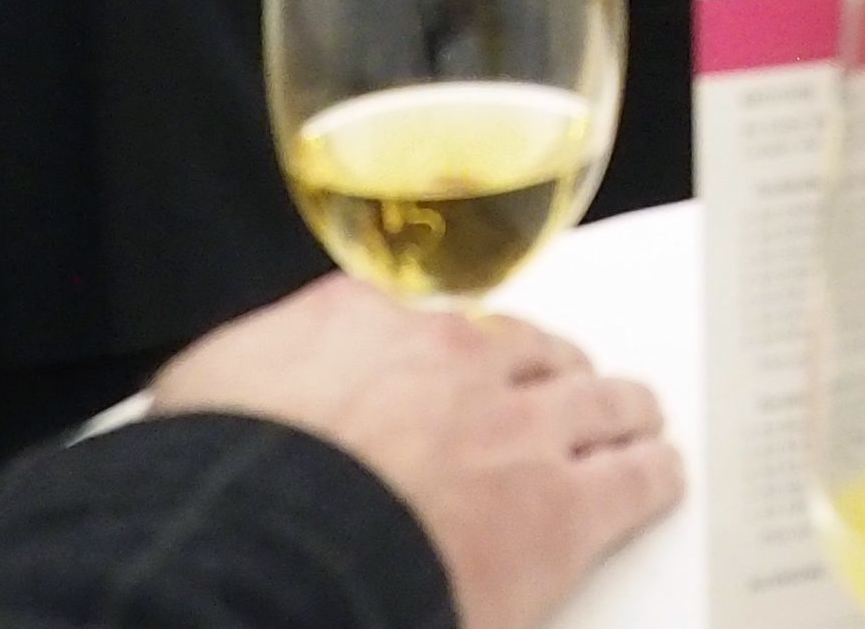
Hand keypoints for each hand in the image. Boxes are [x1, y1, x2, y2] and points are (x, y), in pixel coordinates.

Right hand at [151, 277, 679, 628]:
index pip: (427, 322)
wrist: (270, 543)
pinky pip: (632, 479)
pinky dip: (651, 474)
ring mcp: (518, 429)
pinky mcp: (560, 508)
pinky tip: (659, 476)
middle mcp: (455, 359)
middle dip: (554, 369)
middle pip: (529, 351)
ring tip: (633, 418)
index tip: (463, 362)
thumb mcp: (206, 389)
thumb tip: (233, 386)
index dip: (456, 351)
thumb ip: (245, 371)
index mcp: (364, 324)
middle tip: (569, 383)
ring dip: (616, 409)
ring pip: (597, 400)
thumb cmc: (223, 482)